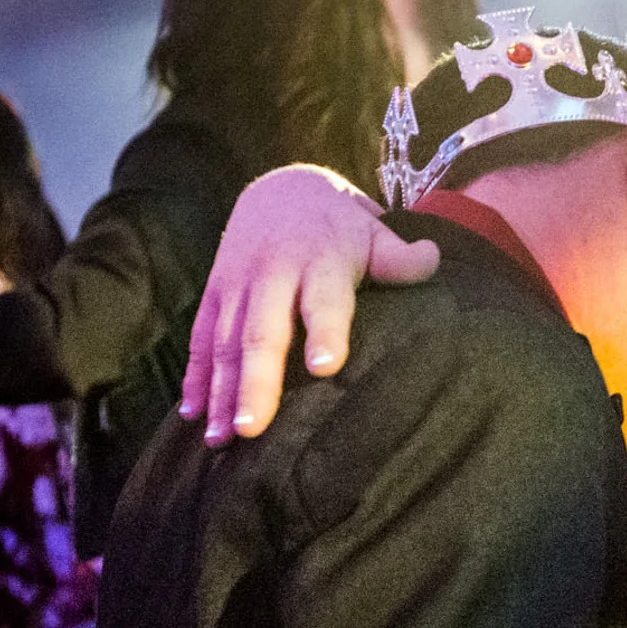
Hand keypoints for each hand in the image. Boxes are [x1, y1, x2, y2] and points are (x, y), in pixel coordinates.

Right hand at [180, 165, 440, 445]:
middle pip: (263, 332)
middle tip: (253, 428)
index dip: (325, 331)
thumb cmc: (339, 228)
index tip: (325, 367)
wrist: (279, 187)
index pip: (324, 300)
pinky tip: (194, 416)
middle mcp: (272, 276)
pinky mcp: (213, 294)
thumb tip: (432, 259)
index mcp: (319, 262)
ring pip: (225, 344)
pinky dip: (195, 377)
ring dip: (222, 392)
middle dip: (256, 381)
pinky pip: (199, 339)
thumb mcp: (372, 233)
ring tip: (223, 440)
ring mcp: (237, 287)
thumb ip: (400, 257)